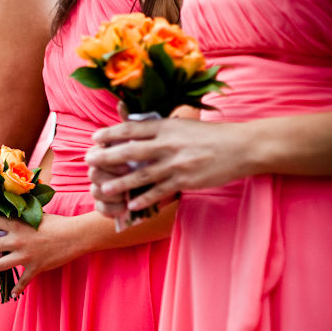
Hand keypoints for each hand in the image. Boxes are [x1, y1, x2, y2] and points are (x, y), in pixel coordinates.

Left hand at [0, 214, 82, 296]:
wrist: (75, 236)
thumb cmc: (58, 223)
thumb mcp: (37, 214)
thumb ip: (23, 216)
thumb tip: (13, 212)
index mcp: (17, 225)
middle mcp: (17, 241)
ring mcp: (24, 256)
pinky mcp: (34, 268)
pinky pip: (21, 282)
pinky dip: (16, 289)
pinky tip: (11, 294)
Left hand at [85, 118, 250, 215]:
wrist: (242, 147)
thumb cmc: (212, 135)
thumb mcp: (184, 125)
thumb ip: (161, 129)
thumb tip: (137, 129)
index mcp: (167, 127)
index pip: (132, 129)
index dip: (111, 133)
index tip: (95, 137)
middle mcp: (168, 144)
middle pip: (130, 151)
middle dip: (106, 156)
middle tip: (89, 160)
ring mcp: (176, 164)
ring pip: (141, 175)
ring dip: (120, 183)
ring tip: (103, 188)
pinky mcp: (185, 181)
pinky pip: (160, 192)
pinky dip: (144, 199)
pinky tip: (131, 205)